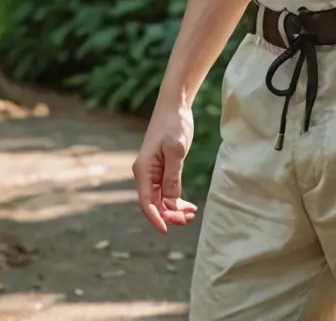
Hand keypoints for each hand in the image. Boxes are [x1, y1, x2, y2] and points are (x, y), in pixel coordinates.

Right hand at [132, 101, 198, 233]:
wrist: (175, 105)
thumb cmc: (173, 124)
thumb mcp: (176, 151)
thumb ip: (173, 177)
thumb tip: (171, 204)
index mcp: (143, 170)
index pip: (146, 202)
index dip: (156, 218)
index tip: (166, 231)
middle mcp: (145, 173)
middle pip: (154, 203)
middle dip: (170, 215)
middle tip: (189, 219)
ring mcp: (153, 171)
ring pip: (161, 198)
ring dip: (174, 209)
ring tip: (191, 214)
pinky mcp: (162, 167)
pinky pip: (166, 189)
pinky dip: (176, 199)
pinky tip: (188, 204)